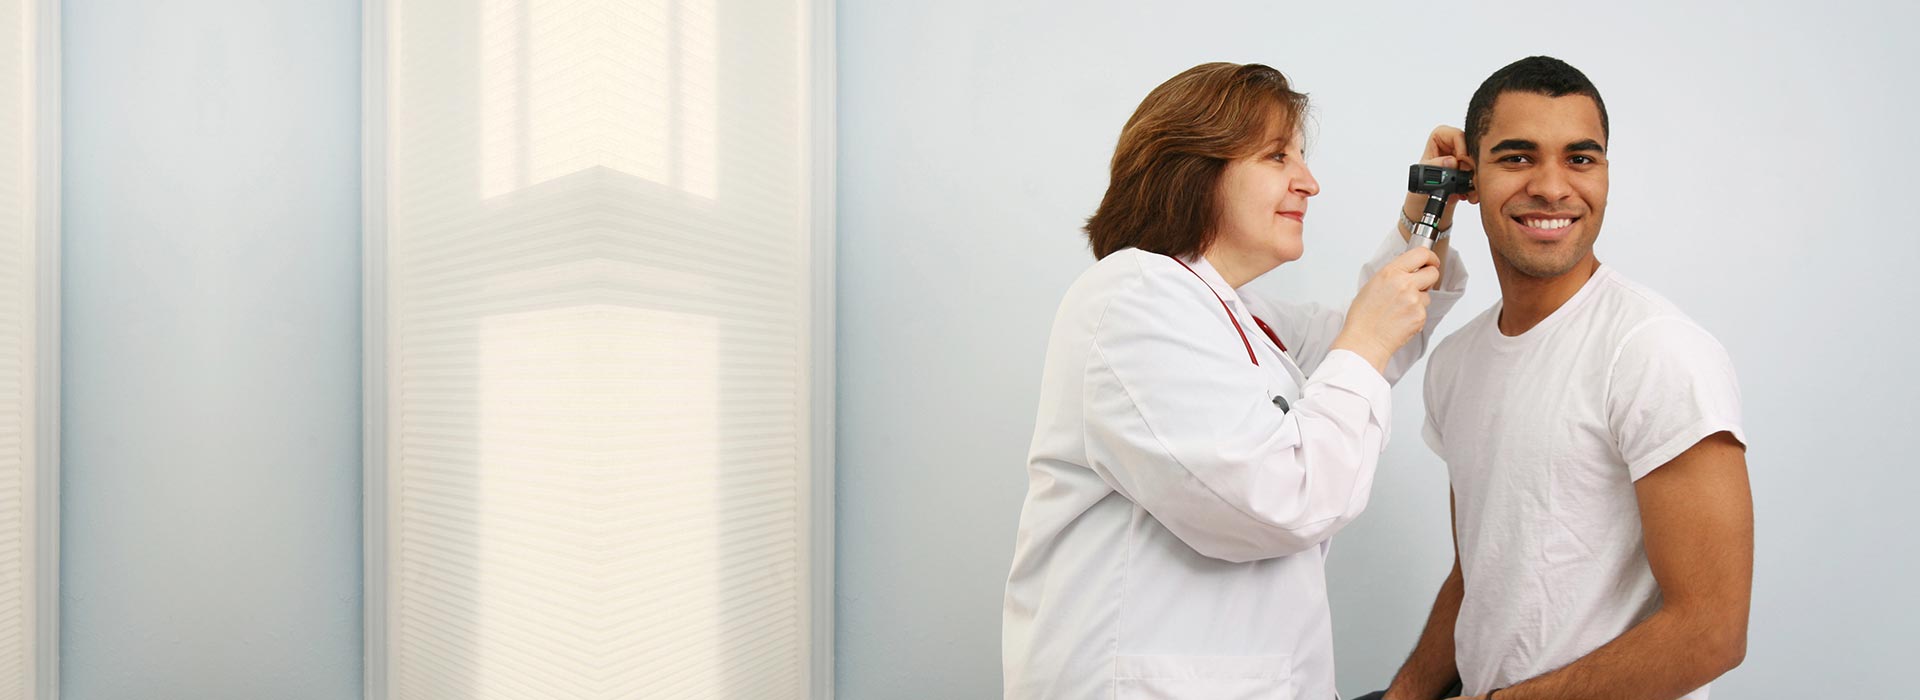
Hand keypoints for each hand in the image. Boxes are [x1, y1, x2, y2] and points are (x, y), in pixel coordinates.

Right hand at [1332, 247, 1441, 372]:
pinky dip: (1415, 315)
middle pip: (1433, 273)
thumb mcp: (1372, 285)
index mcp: (1391, 272)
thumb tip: (1407, 270)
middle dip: (1428, 278)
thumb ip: (1392, 274)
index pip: (1421, 254)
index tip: (1430, 261)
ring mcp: (1414, 301)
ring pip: (1428, 294)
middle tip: (1419, 285)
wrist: (1364, 341)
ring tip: (1400, 309)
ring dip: (1419, 299)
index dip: (1430, 257)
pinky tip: (1401, 319)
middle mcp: (1405, 284)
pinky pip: (1424, 311)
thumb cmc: (1363, 317)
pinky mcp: (1420, 316)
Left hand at [1401, 125, 1474, 237]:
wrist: (1426, 208)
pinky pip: (1480, 174)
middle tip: (1470, 178)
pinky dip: (1477, 185)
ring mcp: (1463, 159)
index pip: (1455, 134)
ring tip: (1469, 191)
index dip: (1461, 145)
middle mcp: (1453, 146)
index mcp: (1439, 139)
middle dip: (1472, 166)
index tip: (1461, 160)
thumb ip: (1435, 167)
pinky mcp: (1470, 172)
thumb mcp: (1423, 179)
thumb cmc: (1420, 191)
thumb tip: (1450, 160)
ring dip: (1476, 178)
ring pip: (1478, 162)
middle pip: (1471, 148)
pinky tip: (1469, 195)